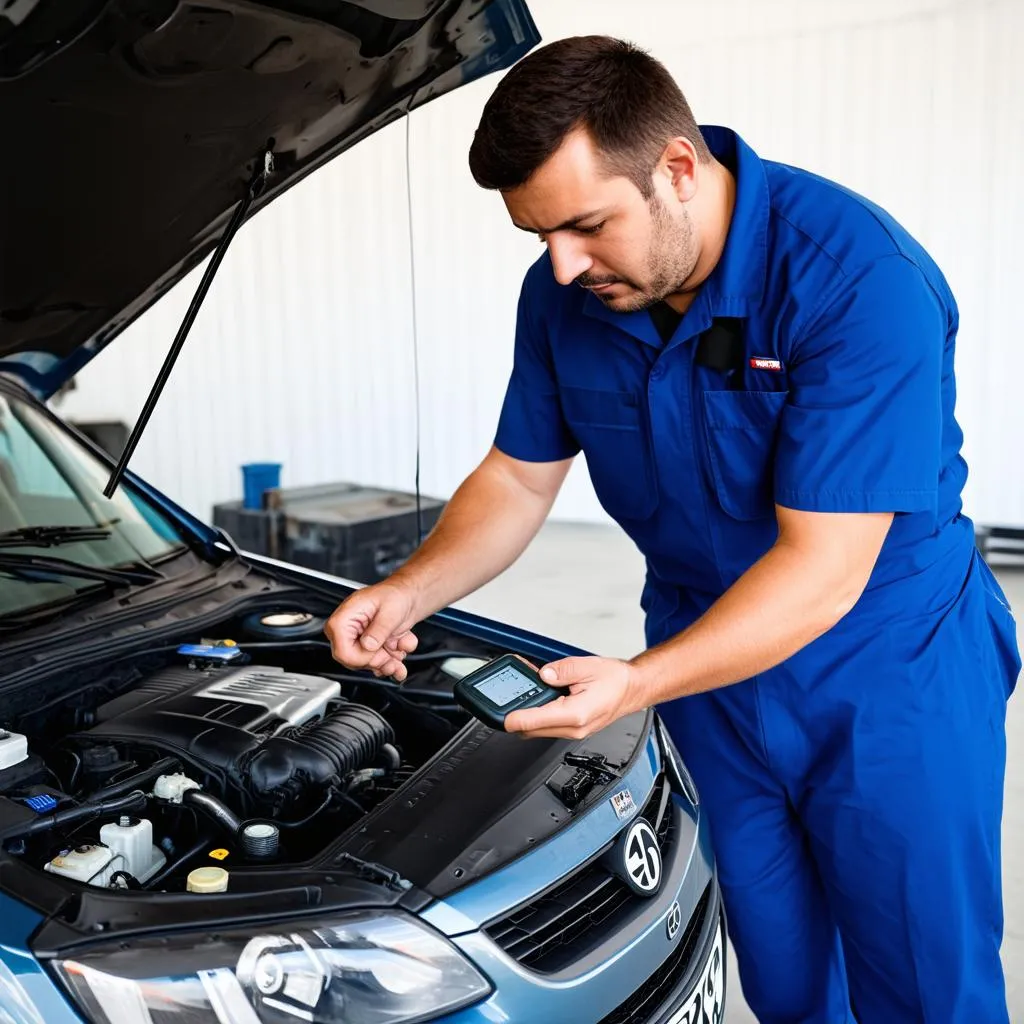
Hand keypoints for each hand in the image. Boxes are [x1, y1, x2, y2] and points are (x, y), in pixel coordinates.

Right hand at [324, 581, 419, 680]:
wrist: (407, 596)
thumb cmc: (395, 596)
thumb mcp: (390, 610)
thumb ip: (379, 629)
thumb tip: (368, 645)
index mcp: (342, 619)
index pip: (343, 653)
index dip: (364, 658)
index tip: (380, 652)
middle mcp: (346, 632)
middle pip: (355, 662)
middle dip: (380, 660)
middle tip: (395, 650)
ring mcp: (356, 641)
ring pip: (368, 665)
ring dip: (389, 660)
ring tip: (401, 646)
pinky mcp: (367, 648)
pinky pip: (377, 664)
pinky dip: (393, 659)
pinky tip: (400, 646)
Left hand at [504, 656, 644, 739]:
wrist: (632, 689)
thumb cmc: (615, 680)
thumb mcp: (586, 666)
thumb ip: (560, 671)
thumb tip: (543, 674)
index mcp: (575, 714)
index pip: (533, 722)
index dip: (512, 718)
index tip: (499, 713)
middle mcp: (573, 728)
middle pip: (530, 730)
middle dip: (515, 716)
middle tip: (506, 697)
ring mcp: (573, 731)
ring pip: (537, 731)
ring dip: (526, 717)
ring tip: (522, 694)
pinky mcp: (573, 729)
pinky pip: (548, 726)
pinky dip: (538, 716)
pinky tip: (538, 699)